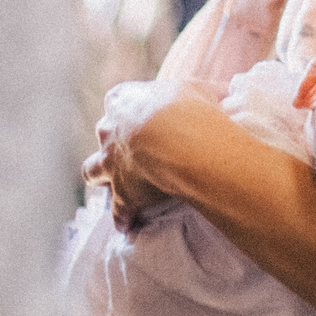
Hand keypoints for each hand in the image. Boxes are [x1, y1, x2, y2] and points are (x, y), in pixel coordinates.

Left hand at [84, 79, 227, 224]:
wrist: (181, 144)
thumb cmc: (189, 110)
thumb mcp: (200, 90)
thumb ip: (205, 92)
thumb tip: (222, 93)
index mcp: (124, 100)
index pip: (119, 101)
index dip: (130, 110)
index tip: (145, 116)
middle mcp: (110, 130)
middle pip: (104, 134)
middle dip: (114, 142)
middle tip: (135, 150)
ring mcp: (111, 163)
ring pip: (93, 170)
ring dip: (102, 177)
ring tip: (116, 186)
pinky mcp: (121, 194)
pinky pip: (118, 210)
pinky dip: (122, 217)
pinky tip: (128, 225)